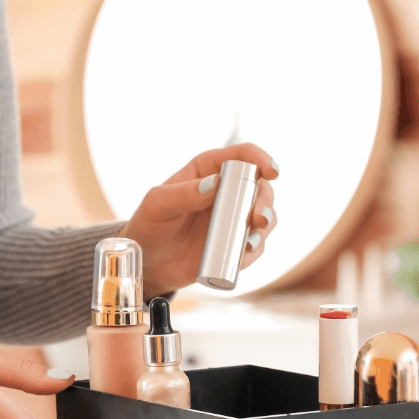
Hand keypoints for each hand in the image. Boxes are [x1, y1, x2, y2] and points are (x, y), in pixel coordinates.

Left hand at [119, 143, 278, 296]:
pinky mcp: (234, 243)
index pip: (242, 156)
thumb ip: (184, 193)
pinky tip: (243, 254)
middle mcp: (225, 192)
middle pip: (260, 187)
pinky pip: (254, 245)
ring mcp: (232, 218)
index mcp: (208, 170)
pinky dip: (254, 249)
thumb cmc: (149, 225)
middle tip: (257, 218)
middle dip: (265, 201)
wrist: (147, 262)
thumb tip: (215, 183)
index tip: (272, 172)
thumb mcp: (158, 205)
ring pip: (264, 215)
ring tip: (250, 241)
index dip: (261, 160)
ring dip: (264, 226)